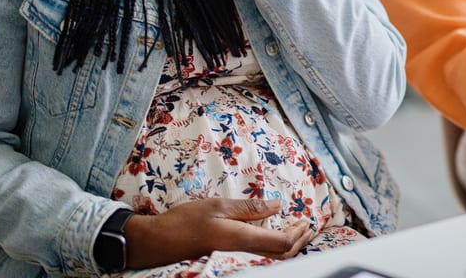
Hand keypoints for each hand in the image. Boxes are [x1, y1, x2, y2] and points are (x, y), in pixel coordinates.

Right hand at [125, 198, 315, 267]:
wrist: (158, 243)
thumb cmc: (184, 221)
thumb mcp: (218, 206)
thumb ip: (249, 208)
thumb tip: (276, 206)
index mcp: (240, 240)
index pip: (281, 244)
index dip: (298, 234)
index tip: (305, 221)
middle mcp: (241, 255)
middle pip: (280, 256)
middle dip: (298, 242)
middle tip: (307, 227)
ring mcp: (235, 260)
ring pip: (270, 260)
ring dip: (287, 247)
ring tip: (296, 232)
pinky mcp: (228, 261)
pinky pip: (258, 258)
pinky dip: (273, 249)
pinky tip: (273, 238)